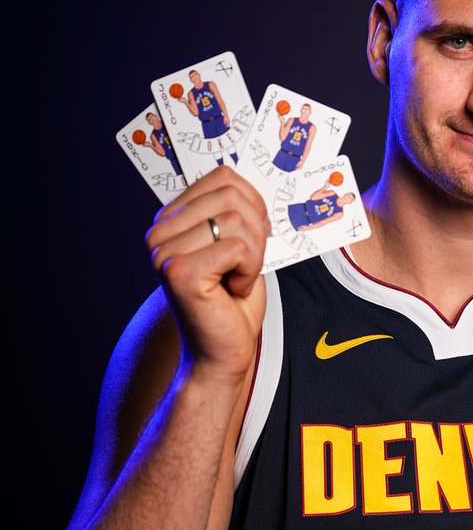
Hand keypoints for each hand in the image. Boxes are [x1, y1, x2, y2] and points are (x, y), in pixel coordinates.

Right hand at [145, 166, 269, 385]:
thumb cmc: (231, 302)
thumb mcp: (237, 244)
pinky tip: (234, 291)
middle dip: (255, 232)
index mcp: (170, 219)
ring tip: (237, 280)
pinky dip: (250, 271)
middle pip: (231, 195)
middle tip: (246, 265)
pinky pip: (238, 247)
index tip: (251, 238)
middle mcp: (159, 232)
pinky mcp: (180, 271)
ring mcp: (164, 251)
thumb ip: (235, 210)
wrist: (223, 351)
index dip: (253, 205)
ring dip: (254, 255)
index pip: (223, 177)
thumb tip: (251, 179)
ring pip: (236, 221)